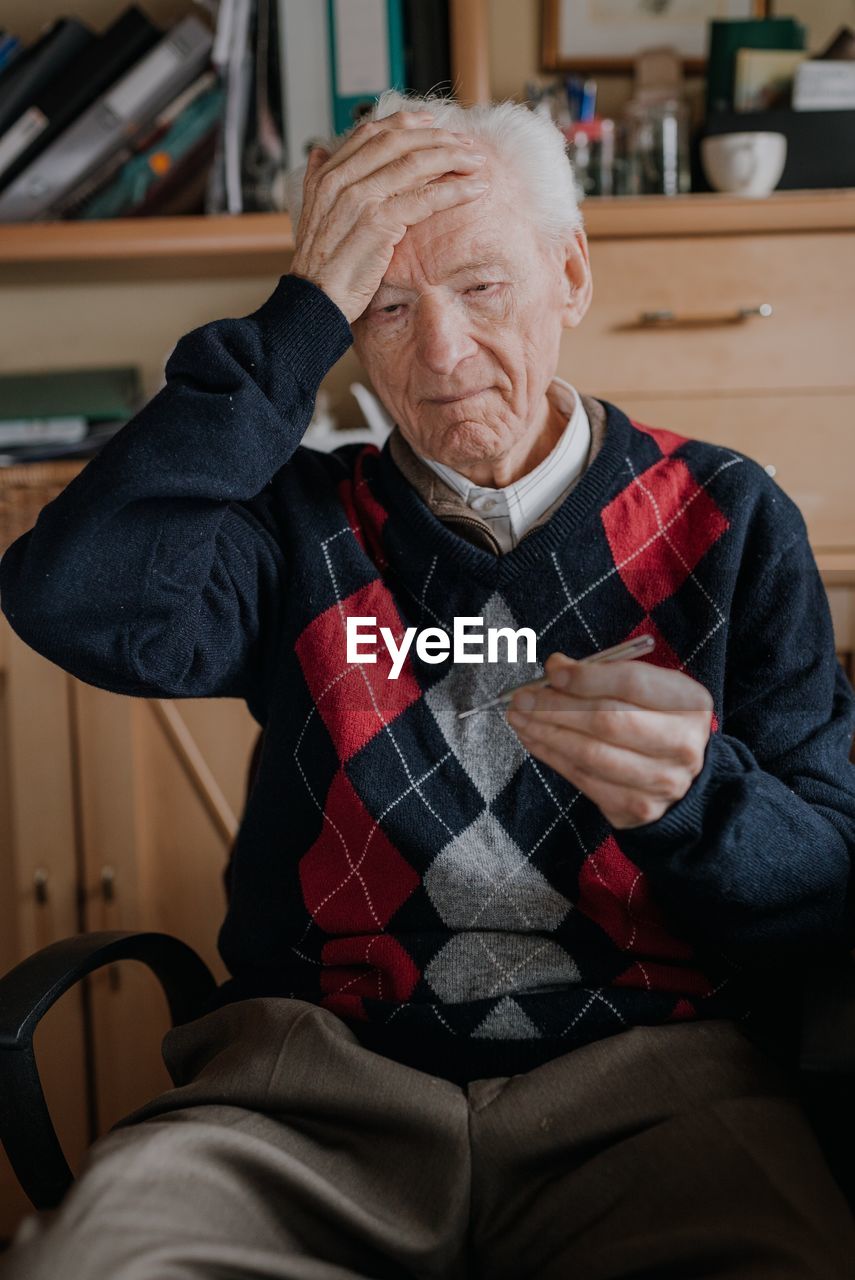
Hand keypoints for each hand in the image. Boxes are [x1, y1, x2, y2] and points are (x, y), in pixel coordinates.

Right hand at [288, 110, 489, 323]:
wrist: (314, 299)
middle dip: (437, 137)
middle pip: (397, 141)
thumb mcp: (311, 212)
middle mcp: (342, 180)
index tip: (431, 123)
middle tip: (464, 141)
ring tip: (476, 160)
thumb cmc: (320, 266)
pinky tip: (474, 188)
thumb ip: (316, 179)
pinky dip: (454, 190)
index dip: (405, 122)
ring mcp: (360, 198)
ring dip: (452, 158)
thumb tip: (320, 151)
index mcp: (327, 174)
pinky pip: (425, 198)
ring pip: (415, 164)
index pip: (371, 133)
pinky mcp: (379, 222)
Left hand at [506, 651, 714, 829]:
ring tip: (519, 716)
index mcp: (689, 703)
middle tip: (523, 696)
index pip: (631, 684)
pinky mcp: (635, 807)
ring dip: (546, 732)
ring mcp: (660, 780)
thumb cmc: (656, 721)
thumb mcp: (646, 689)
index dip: (587, 677)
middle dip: (556, 706)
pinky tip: (533, 738)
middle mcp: (681, 744)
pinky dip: (551, 755)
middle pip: (607, 720)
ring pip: (590, 753)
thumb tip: (556, 669)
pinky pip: (583, 778)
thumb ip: (605, 675)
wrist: (683, 776)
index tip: (552, 670)